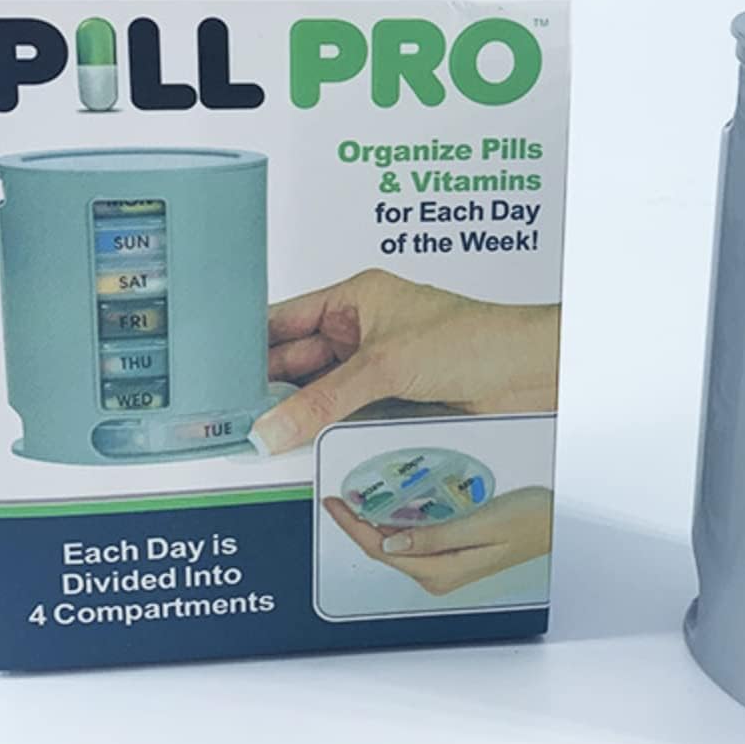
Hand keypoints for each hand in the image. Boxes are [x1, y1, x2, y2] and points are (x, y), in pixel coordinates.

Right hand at [251, 269, 559, 454]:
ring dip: (299, 414)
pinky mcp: (395, 400)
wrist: (531, 374)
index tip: (214, 376)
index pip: (285, 320)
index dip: (249, 346)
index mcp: (356, 298)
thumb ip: (322, 402)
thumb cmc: (476, 339)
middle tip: (231, 419)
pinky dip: (327, 430)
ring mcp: (379, 367)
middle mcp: (364, 329)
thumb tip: (271, 427)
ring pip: (321, 394)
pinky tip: (304, 445)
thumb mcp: (385, 366)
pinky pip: (347, 416)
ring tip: (261, 436)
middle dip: (269, 389)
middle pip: (298, 363)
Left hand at [322, 486, 553, 594]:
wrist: (555, 523)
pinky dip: (396, 523)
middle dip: (357, 525)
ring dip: (375, 523)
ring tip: (356, 499)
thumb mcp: (481, 525)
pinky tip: (389, 507)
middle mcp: (438, 574)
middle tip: (339, 497)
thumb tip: (390, 544)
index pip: (382, 551)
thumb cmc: (528, 521)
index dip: (353, 527)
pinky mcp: (451, 553)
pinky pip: (413, 540)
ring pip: (396, 545)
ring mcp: (444, 566)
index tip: (335, 504)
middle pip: (383, 550)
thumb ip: (434, 537)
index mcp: (441, 571)